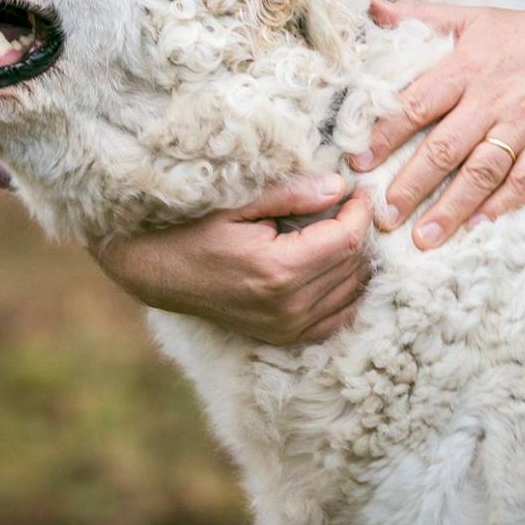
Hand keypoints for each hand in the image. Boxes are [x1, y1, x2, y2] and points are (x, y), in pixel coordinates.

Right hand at [88, 174, 371, 345]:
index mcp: (278, 270)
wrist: (164, 275)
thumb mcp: (239, 202)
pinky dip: (349, 292)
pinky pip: (338, 318)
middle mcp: (288, 306)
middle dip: (360, 231)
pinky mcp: (285, 337)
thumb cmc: (198, 231)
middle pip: (353, 265)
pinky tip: (342, 267)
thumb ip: (291, 194)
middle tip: (353, 205)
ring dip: (357, 259)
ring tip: (346, 229)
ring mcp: (287, 327)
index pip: (346, 240)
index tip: (358, 189)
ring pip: (352, 291)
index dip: (360, 211)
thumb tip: (338, 187)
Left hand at [351, 0, 524, 248]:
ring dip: (453, 207)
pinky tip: (480, 225)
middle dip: (412, 184)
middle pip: (445, 147)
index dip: (385, 134)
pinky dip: (505, 203)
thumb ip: (419, 16)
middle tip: (383, 217)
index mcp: (466, 67)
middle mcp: (492, 98)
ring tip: (424, 238)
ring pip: (483, 171)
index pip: (417, 104)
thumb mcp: (471, 17)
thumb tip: (369, 6)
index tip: (359, 163)